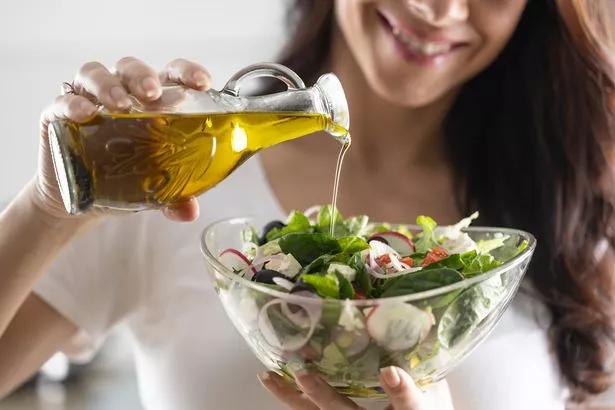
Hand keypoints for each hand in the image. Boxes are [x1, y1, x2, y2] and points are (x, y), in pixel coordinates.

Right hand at [33, 56, 211, 222]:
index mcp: (152, 102)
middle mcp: (121, 94)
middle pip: (131, 68)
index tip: (203, 82)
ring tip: (120, 104)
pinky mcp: (57, 116)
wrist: (84, 201)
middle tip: (153, 93)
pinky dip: (71, 103)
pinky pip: (61, 101)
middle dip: (143, 76)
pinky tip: (84, 113)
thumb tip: (189, 212)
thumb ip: (176, 197)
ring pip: (94, 75)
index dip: (187, 72)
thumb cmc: (127, 179)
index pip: (171, 74)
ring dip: (108, 85)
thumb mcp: (156, 189)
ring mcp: (88, 101)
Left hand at [258, 367, 452, 409]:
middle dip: (322, 395)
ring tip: (269, 377)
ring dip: (291, 397)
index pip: (410, 406)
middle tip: (303, 375)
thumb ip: (426, 361)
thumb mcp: (433, 392)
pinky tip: (275, 380)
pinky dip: (291, 396)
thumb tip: (426, 320)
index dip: (402, 391)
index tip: (391, 372)